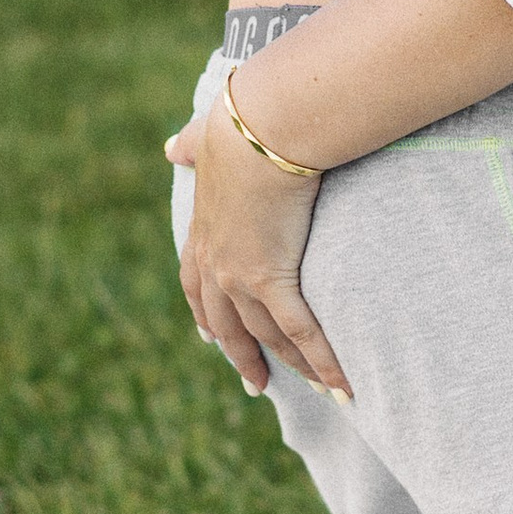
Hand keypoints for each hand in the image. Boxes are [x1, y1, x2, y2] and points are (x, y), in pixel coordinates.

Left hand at [170, 95, 351, 401]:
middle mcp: (215, 262)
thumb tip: (171, 147)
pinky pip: (301, 332)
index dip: (205, 314)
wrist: (264, 127)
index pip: (197, 285)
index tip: (209, 338)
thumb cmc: (244, 123)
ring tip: (318, 390)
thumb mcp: (208, 138)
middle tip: (256, 384)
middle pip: (226, 324)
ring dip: (294, 366)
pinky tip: (341, 384)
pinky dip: (322, 361)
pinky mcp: (272, 278)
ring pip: (268, 335)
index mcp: (202, 231)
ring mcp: (240, 276)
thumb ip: (191, 146)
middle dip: (242, 357)